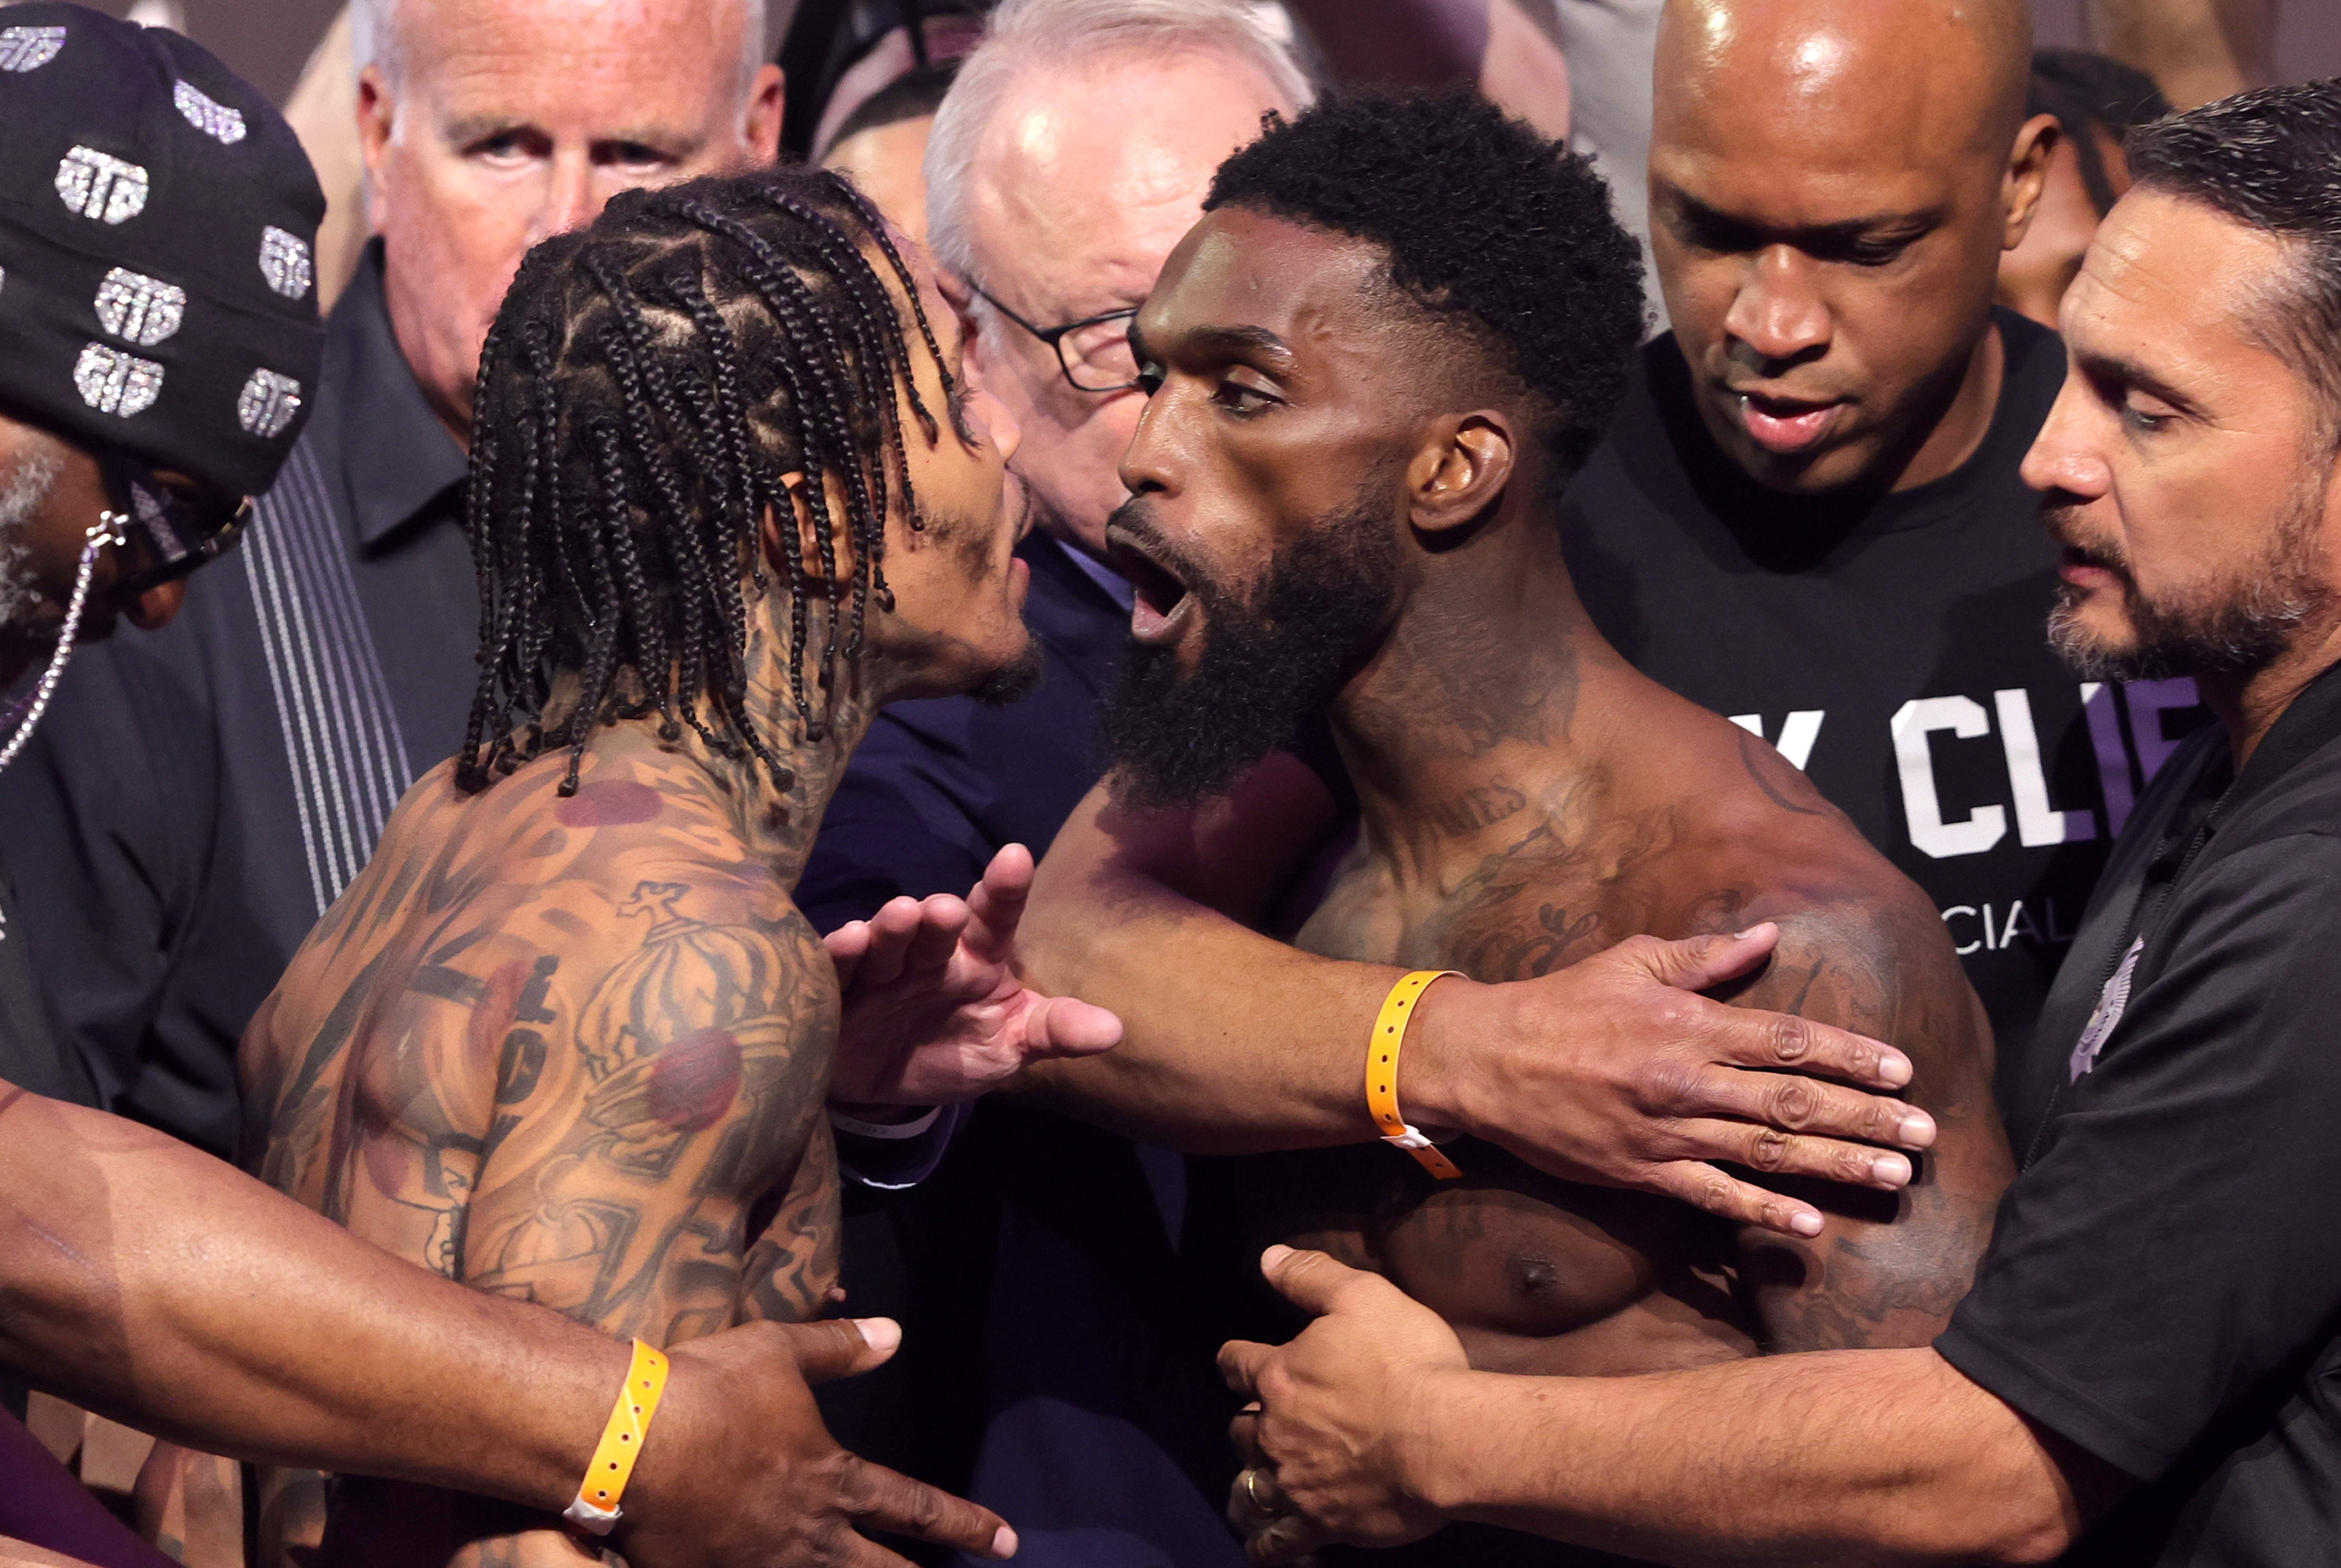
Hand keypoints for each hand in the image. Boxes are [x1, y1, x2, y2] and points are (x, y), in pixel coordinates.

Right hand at [619, 1317, 1014, 1567]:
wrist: (629, 1442)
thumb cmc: (710, 1389)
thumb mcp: (781, 1352)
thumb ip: (839, 1350)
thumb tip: (893, 1334)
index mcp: (832, 1478)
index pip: (914, 1506)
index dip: (965, 1524)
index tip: (1006, 1540)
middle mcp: (808, 1534)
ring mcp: (761, 1564)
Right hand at [824, 845, 1122, 1105]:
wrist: (891, 1091)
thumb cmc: (957, 1051)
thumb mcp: (1012, 1047)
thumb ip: (1055, 1032)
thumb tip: (1116, 1030)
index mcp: (979, 960)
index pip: (997, 919)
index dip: (1006, 889)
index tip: (1015, 857)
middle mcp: (931, 956)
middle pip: (936, 929)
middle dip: (937, 917)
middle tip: (942, 910)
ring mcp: (885, 971)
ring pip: (888, 943)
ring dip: (890, 929)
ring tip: (897, 918)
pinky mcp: (842, 992)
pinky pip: (840, 970)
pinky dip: (840, 956)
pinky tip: (846, 942)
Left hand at [1219, 1248, 1462, 1565]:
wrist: (1446, 1439)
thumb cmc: (1408, 1362)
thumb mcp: (1363, 1296)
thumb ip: (1311, 1276)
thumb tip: (1268, 1257)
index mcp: (1281, 1377)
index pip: (1236, 1364)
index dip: (1236, 1361)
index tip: (1239, 1362)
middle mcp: (1277, 1433)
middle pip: (1240, 1430)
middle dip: (1249, 1423)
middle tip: (1267, 1422)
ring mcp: (1297, 1482)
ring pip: (1249, 1487)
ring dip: (1249, 1482)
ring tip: (1253, 1483)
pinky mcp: (1323, 1522)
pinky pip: (1279, 1541)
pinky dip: (1267, 1542)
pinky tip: (1264, 1544)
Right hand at [1411, 924, 1938, 1237]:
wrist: (1487, 1061)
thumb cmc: (1562, 1004)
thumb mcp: (1631, 961)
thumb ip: (1705, 954)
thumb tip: (1770, 933)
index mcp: (1689, 1024)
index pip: (1788, 1040)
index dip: (1851, 1057)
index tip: (1902, 1072)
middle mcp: (1687, 1080)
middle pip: (1792, 1101)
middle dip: (1866, 1118)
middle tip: (1924, 1135)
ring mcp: (1667, 1132)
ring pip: (1766, 1150)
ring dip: (1835, 1164)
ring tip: (1892, 1177)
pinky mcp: (1643, 1172)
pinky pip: (1712, 1196)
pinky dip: (1761, 1211)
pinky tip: (1808, 1225)